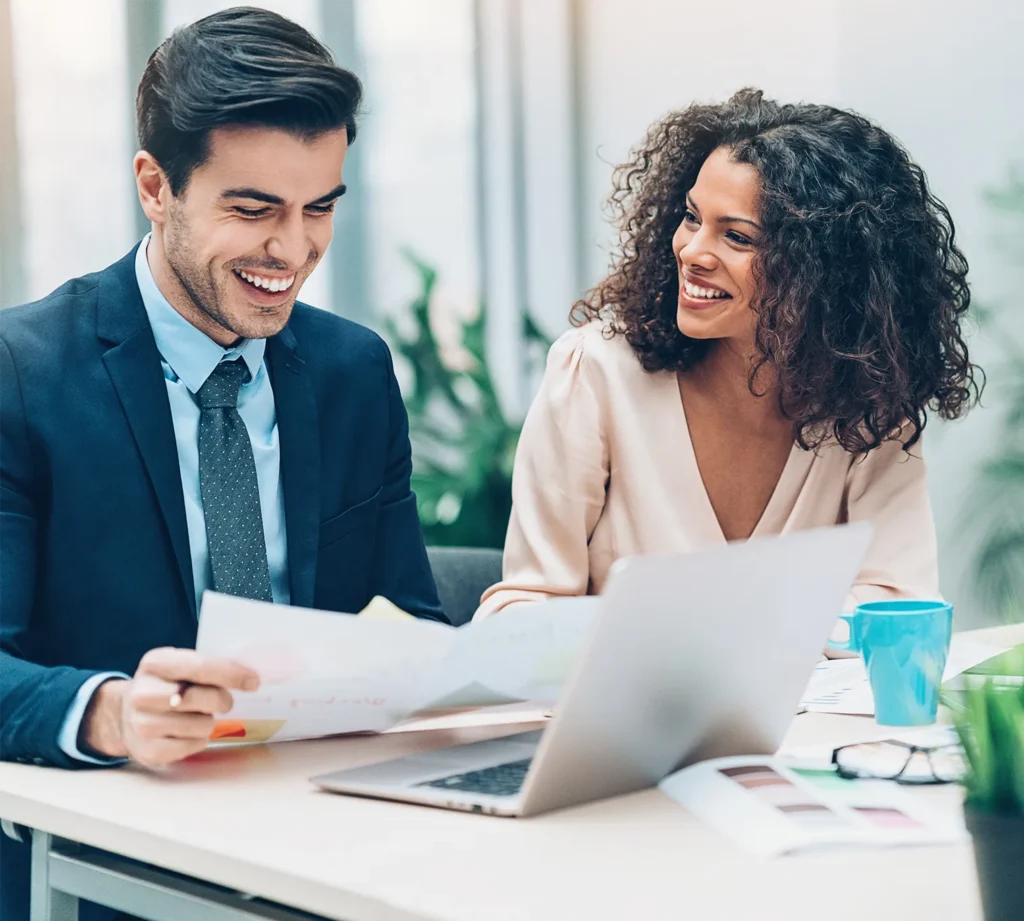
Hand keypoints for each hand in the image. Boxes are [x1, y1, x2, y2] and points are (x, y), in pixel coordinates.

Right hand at [82, 648, 259, 767]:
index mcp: (155, 663)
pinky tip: (186, 732)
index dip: (231, 674)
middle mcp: (143, 693)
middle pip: (201, 698)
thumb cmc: (166, 685)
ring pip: (201, 726)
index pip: (200, 667)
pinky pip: (194, 745)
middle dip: (221, 700)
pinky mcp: (149, 751)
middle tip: (223, 701)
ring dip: (208, 721)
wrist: (125, 715)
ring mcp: (142, 725)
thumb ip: (207, 667)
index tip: (254, 681)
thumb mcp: (179, 666)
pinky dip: (199, 739)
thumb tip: (249, 678)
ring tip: (196, 716)